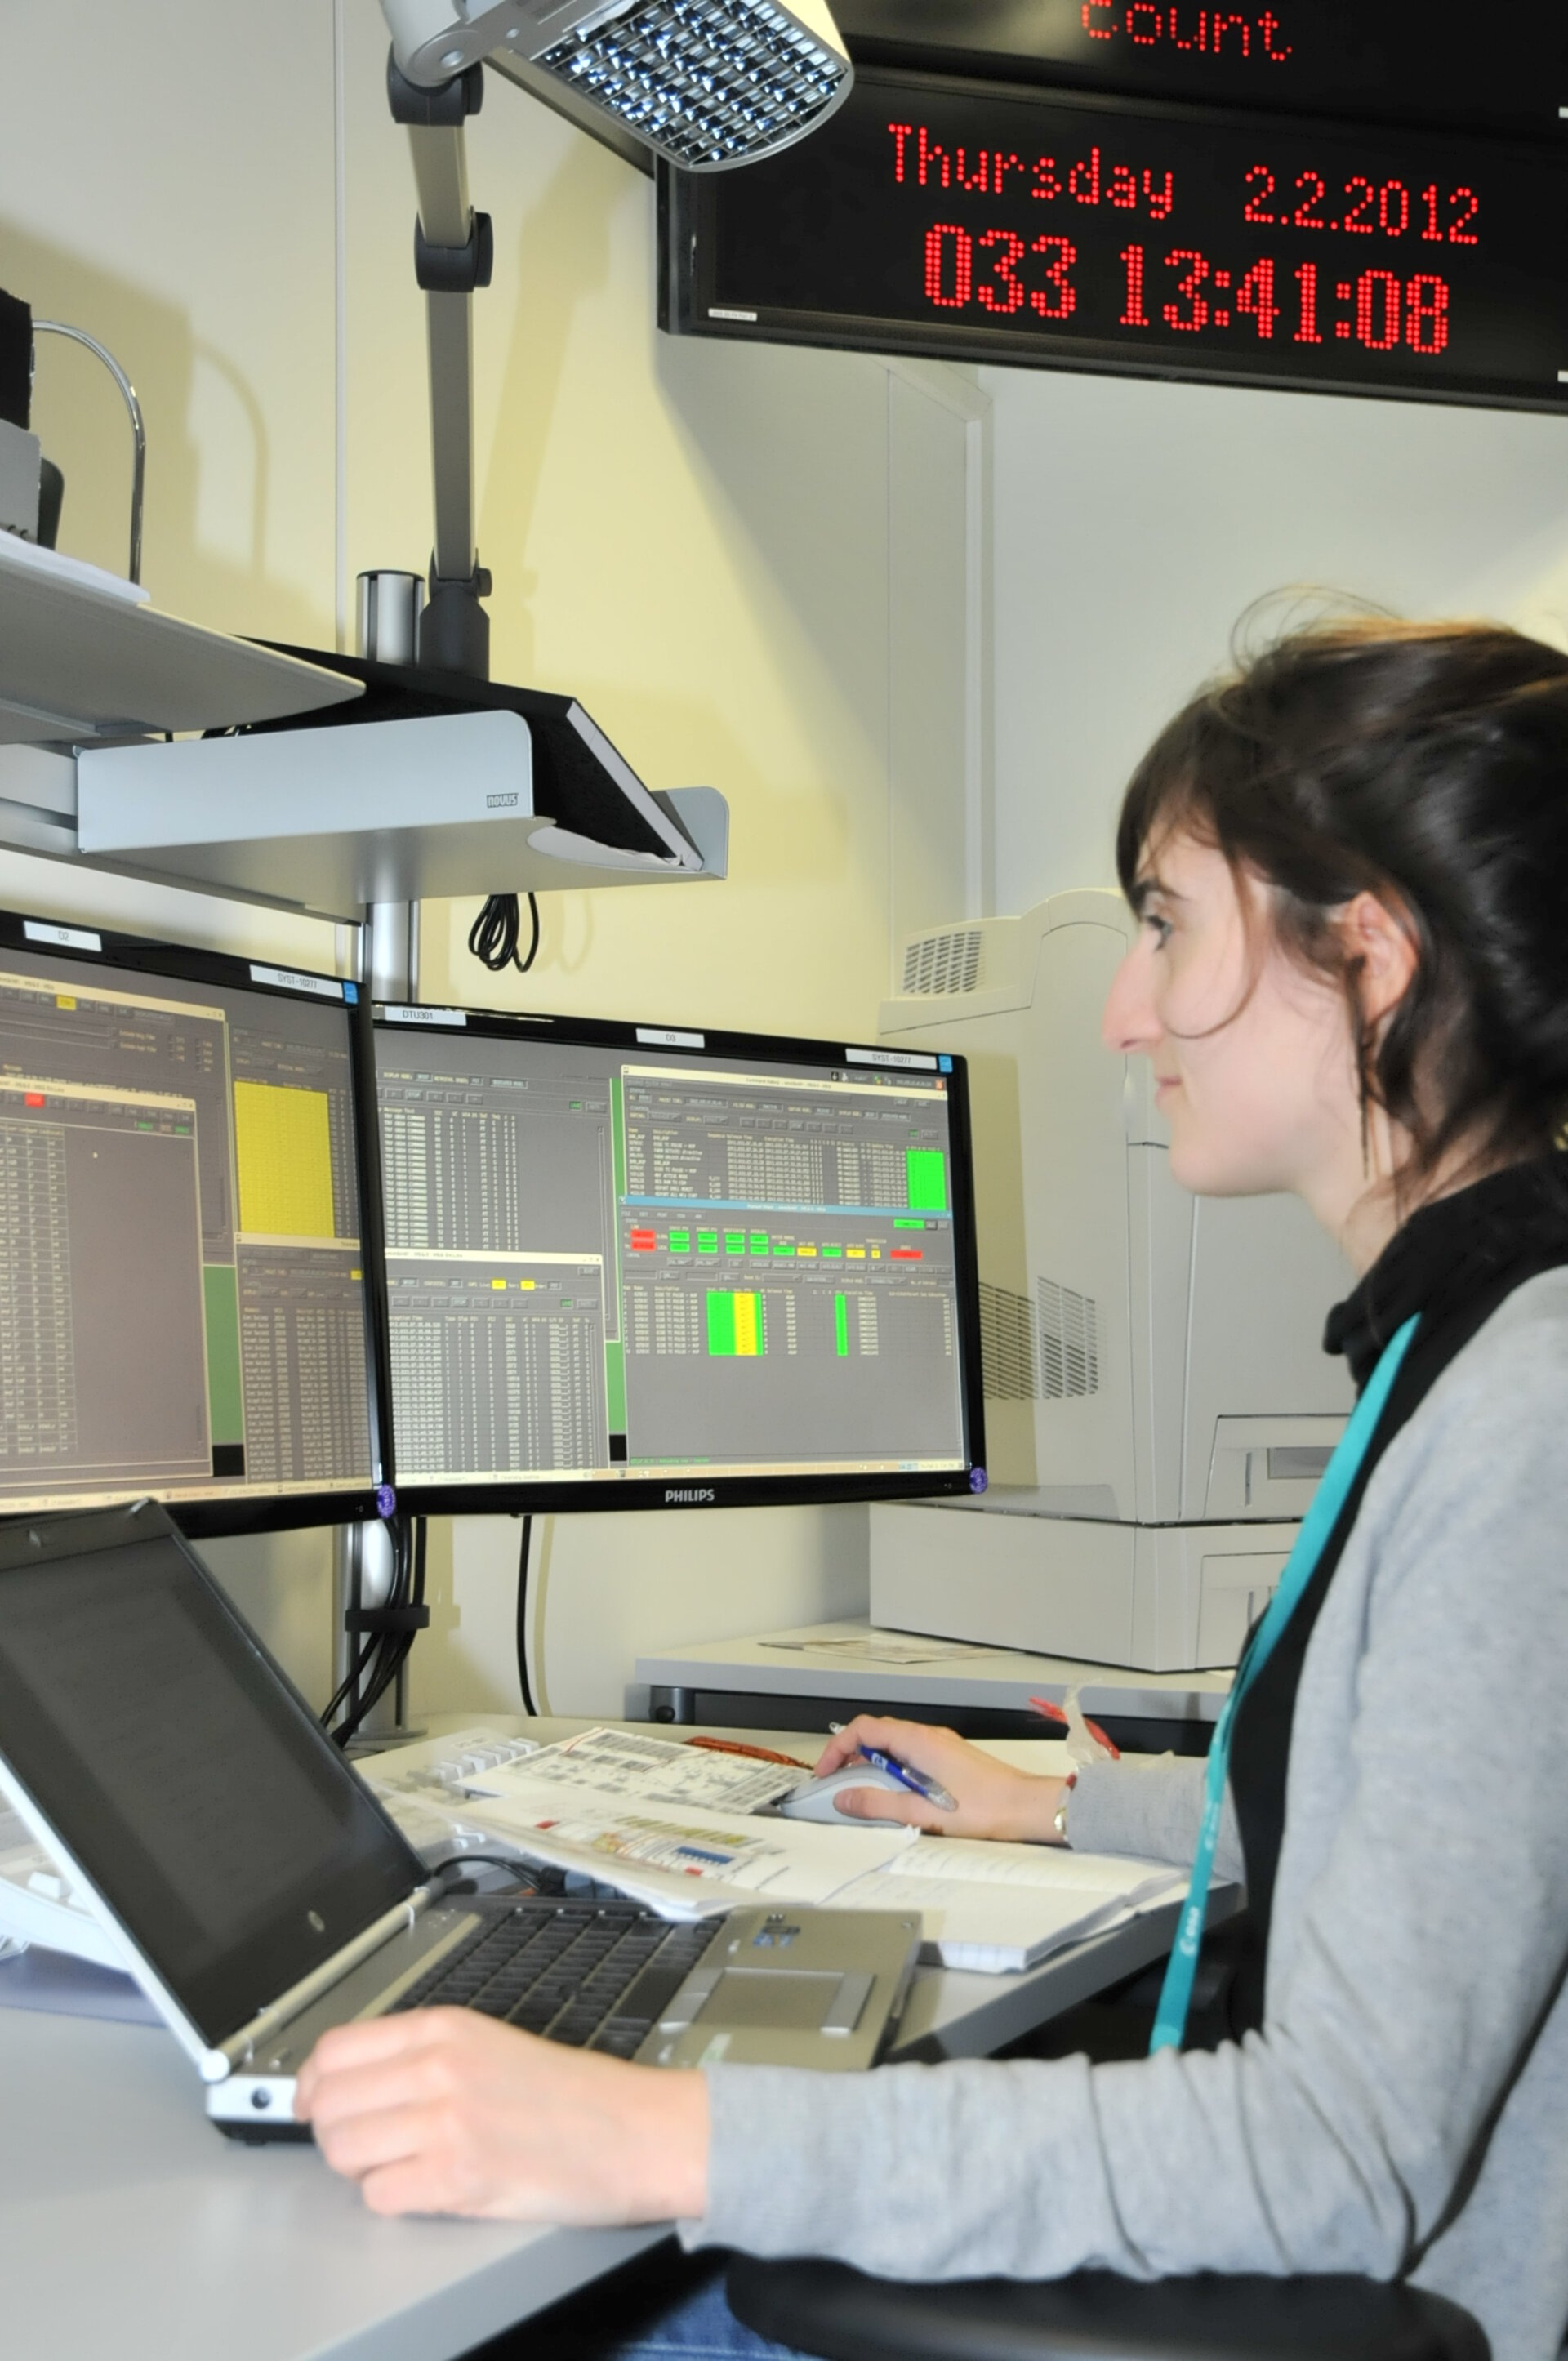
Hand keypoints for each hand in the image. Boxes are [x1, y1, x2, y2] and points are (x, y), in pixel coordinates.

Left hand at [295, 2008, 708, 2221]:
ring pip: (343, 2150)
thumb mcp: (489, 2043)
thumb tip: (346, 2078)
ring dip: (358, 2167)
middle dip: (332, 2130)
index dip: (313, 2083)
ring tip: (395, 2166)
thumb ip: (421, 2053)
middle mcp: (439, 2067)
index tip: (315, 2101)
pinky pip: (379, 2196)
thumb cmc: (570, 2094)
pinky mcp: (458, 2179)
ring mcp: (447, 2122)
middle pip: (327, 2103)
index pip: (333, 2050)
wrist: (635, 2131)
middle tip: (362, 2142)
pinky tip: (423, 2189)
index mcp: (444, 2027)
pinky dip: (391, 2199)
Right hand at [812, 1716, 1070, 1842]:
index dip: (837, 1748)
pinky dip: (892, 1771)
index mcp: (918, 1741)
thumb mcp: (923, 1813)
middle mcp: (928, 1737)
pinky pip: (910, 1757)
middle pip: (876, 1735)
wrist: (1027, 1807)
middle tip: (839, 1786)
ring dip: (872, 1767)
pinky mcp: (949, 1759)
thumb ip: (879, 1805)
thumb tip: (846, 1798)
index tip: (826, 1773)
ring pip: (893, 1746)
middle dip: (850, 1757)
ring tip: (864, 1796)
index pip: (863, 1729)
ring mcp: (939, 1746)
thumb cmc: (986, 1807)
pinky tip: (896, 1797)